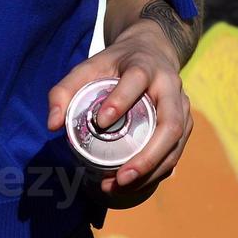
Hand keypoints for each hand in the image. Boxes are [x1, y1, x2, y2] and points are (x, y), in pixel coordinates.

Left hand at [46, 22, 192, 208]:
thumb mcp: (88, 67)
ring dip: (152, 170)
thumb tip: (52, 125)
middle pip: (170, 123)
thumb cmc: (116, 64)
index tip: (100, 121)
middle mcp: (170, 86)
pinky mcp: (185, 123)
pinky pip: (176, 152)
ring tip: (120, 186)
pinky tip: (134, 184)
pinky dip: (157, 171)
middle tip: (120, 177)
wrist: (151, 51)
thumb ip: (64, 91)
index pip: (137, 79)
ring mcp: (182, 105)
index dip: (121, 100)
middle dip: (147, 156)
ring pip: (176, 142)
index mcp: (145, 66)